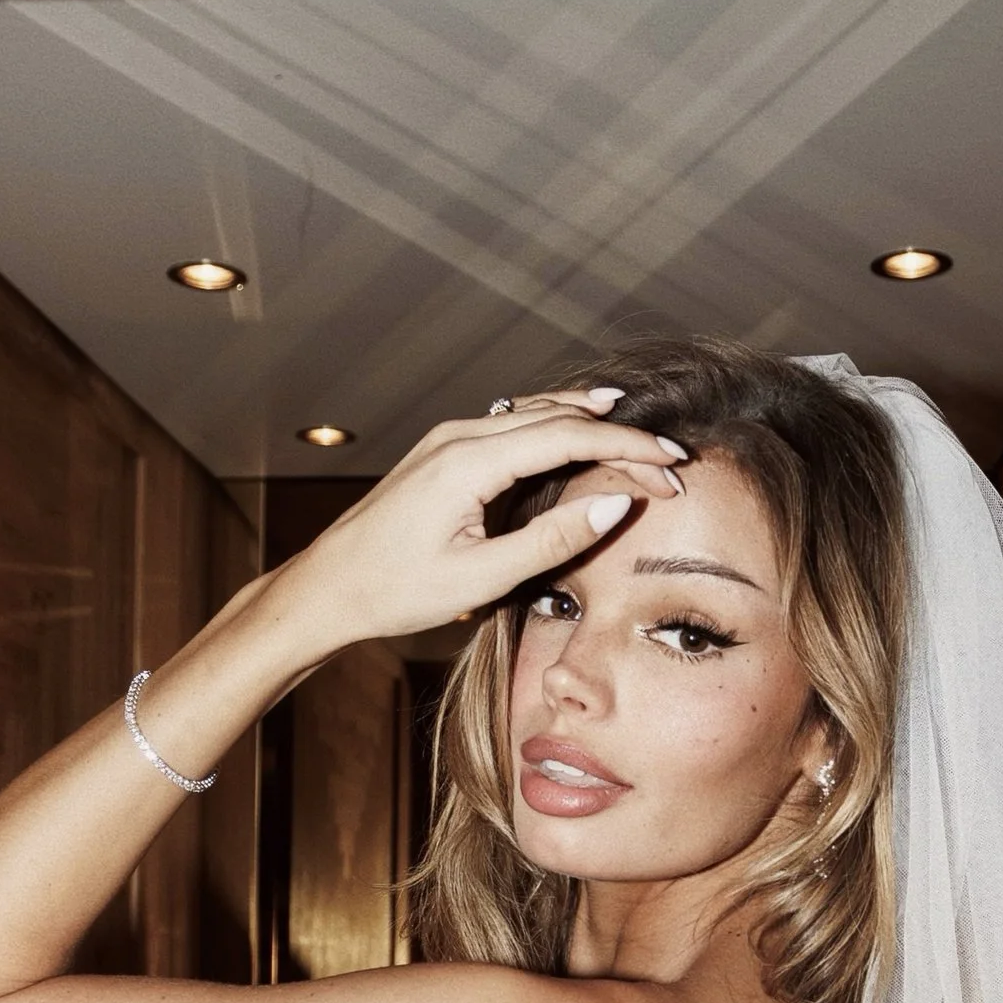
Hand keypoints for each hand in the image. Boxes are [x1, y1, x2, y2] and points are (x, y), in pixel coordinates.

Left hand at [274, 388, 688, 649]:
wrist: (327, 587)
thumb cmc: (394, 590)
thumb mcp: (481, 578)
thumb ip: (552, 540)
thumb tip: (615, 504)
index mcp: (468, 462)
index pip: (569, 437)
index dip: (629, 448)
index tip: (674, 464)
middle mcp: (459, 436)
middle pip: (559, 418)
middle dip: (620, 437)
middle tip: (671, 461)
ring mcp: (449, 438)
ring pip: (537, 412)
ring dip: (592, 425)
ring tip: (642, 437)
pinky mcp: (444, 451)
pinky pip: (513, 423)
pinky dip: (557, 426)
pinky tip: (581, 429)